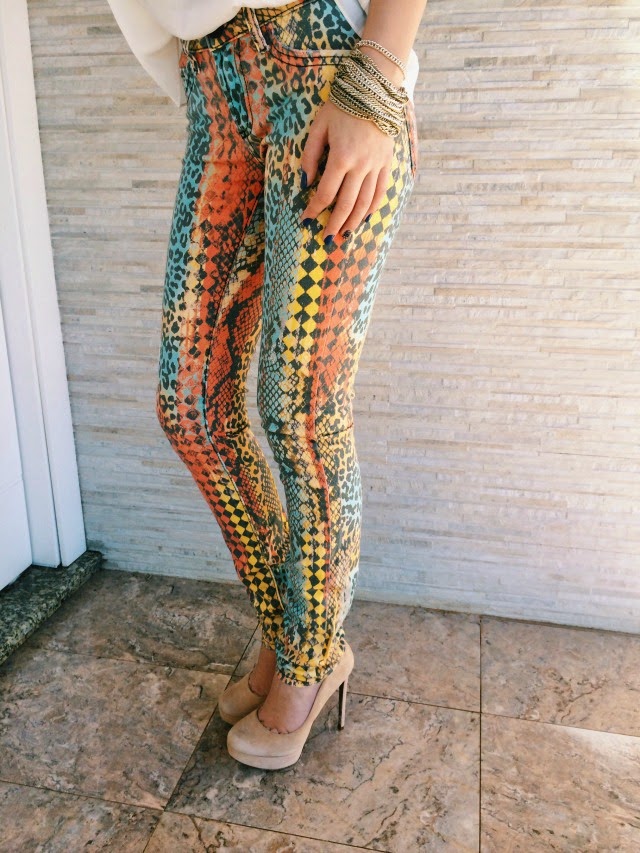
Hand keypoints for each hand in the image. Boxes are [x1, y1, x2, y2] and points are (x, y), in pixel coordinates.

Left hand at [300, 100, 393, 240]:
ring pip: (365, 203)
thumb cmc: (342, 106)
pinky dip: (372, 208)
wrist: (375, 90)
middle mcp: (361, 165)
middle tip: (325, 238)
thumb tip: (304, 183)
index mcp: (341, 157)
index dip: (314, 210)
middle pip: (346, 204)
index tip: (306, 220)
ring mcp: (376, 166)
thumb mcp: (319, 127)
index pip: (325, 193)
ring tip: (344, 235)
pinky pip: (380, 192)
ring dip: (353, 222)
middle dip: (334, 224)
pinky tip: (363, 219)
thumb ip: (310, 156)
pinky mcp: (386, 163)